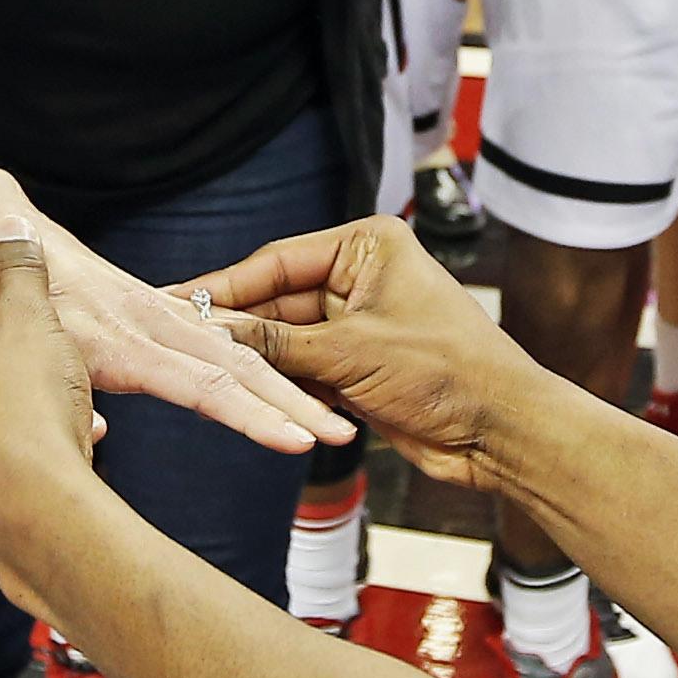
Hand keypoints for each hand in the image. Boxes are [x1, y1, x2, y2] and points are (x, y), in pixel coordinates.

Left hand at [0, 190, 353, 452]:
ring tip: (333, 424)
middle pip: (234, 365)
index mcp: (108, 336)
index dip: (248, 414)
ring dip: (284, 389)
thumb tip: (101, 434)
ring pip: (233, 353)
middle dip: (291, 400)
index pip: (196, 381)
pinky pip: (214, 342)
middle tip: (343, 432)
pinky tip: (287, 397)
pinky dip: (255, 370)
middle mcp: (142, 321)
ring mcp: (151, 313)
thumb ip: (28, 386)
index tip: (296, 438)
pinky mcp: (151, 313)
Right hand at [194, 213, 541, 490]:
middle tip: (179, 344)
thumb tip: (217, 334)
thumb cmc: (448, 372)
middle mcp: (361, 276)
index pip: (277, 261)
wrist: (501, 430)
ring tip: (202, 374)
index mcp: (367, 246)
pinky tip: (246, 398)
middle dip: (235, 327)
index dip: (225, 286)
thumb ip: (278, 345)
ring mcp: (358, 323)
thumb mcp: (351, 353)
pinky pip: (304, 370)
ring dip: (256, 362)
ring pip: (286, 340)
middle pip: (276, 300)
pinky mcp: (358, 366)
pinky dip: (281, 386)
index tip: (177, 303)